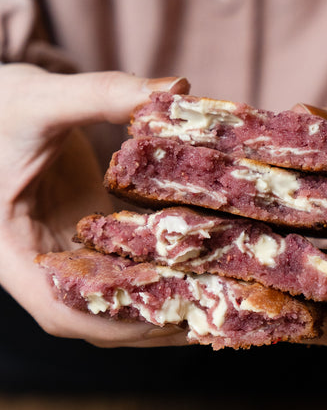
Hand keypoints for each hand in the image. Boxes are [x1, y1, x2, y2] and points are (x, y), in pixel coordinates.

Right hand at [0, 64, 189, 346]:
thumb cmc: (2, 105)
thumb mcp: (43, 99)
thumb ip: (104, 93)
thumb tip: (177, 87)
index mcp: (10, 249)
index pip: (58, 308)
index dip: (113, 323)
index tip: (169, 318)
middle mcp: (40, 260)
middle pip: (95, 313)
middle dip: (153, 321)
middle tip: (215, 316)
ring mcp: (67, 249)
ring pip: (115, 293)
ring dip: (164, 300)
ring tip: (221, 297)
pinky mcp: (89, 232)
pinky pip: (125, 260)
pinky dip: (161, 266)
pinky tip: (206, 260)